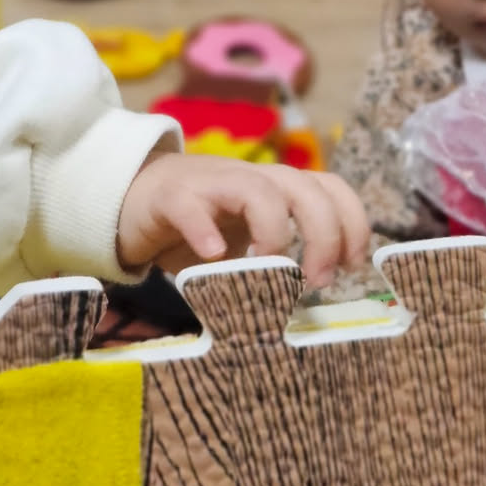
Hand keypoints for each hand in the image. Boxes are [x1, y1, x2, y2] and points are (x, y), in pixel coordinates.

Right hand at [116, 152, 370, 285]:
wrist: (132, 198)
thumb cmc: (199, 225)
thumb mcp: (245, 240)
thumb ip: (276, 260)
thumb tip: (312, 307)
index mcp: (276, 187)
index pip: (331, 188)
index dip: (352, 222)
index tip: (353, 265)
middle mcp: (251, 178)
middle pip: (305, 188)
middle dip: (323, 234)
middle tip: (317, 281)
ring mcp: (212, 184)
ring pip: (257, 190)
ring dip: (274, 231)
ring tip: (270, 269)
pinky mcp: (172, 196)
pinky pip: (191, 206)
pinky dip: (204, 229)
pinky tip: (211, 255)